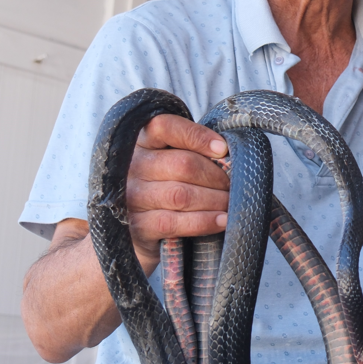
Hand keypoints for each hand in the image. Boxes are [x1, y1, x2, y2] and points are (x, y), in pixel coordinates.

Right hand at [125, 114, 229, 271]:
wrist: (137, 236)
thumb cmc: (163, 191)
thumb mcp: (170, 166)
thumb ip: (190, 153)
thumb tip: (226, 156)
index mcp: (140, 143)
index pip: (164, 127)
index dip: (197, 135)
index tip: (222, 149)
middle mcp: (130, 168)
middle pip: (182, 163)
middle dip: (216, 176)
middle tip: (233, 186)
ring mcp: (130, 198)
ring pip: (182, 194)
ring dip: (214, 200)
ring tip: (230, 203)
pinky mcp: (136, 227)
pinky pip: (174, 222)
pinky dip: (204, 221)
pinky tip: (222, 221)